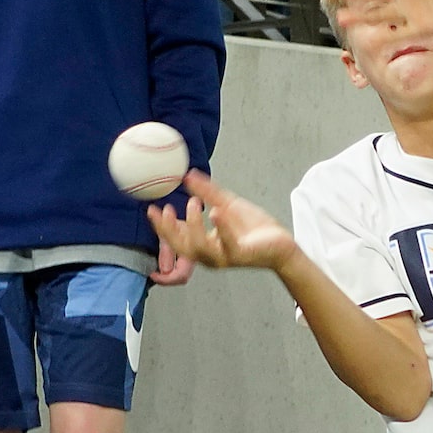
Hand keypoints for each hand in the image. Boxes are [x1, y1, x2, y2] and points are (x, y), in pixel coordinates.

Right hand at [150, 171, 293, 276]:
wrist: (280, 244)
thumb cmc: (252, 229)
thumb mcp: (227, 205)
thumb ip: (207, 192)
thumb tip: (187, 175)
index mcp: (204, 244)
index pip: (177, 238)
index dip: (162, 225)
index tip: (152, 208)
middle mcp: (210, 254)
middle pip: (181, 246)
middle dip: (169, 230)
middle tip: (166, 209)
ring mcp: (225, 256)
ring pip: (200, 248)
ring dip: (194, 225)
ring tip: (194, 202)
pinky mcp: (241, 255)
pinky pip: (228, 244)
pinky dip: (221, 229)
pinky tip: (216, 213)